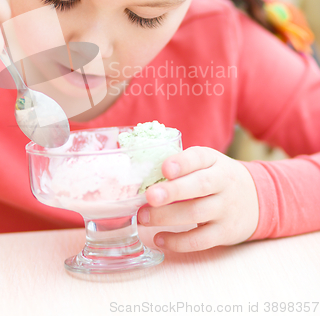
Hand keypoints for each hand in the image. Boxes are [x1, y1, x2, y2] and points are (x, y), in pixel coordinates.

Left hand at [137, 146, 258, 251]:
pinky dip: (178, 242)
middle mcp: (223, 182)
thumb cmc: (217, 177)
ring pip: (196, 213)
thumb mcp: (207, 163)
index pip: (199, 157)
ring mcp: (226, 208)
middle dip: (173, 192)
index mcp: (214, 160)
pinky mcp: (225, 232)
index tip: (164, 168)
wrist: (257, 198)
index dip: (182, 163)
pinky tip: (159, 239)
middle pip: (199, 186)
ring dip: (167, 217)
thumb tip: (140, 173)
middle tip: (149, 196)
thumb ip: (182, 165)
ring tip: (143, 218)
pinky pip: (201, 240)